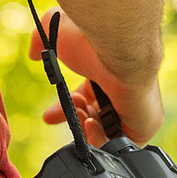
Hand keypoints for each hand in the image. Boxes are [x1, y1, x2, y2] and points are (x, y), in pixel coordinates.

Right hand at [29, 8, 163, 145]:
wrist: (117, 50)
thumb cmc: (91, 39)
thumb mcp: (57, 32)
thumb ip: (40, 40)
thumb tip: (33, 53)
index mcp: (107, 73)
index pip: (87, 99)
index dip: (67, 110)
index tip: (49, 116)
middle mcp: (124, 91)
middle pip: (94, 118)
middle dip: (74, 119)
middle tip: (61, 113)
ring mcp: (136, 109)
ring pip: (106, 133)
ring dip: (84, 128)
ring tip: (80, 114)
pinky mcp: (144, 125)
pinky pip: (120, 145)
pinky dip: (100, 140)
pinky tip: (90, 124)